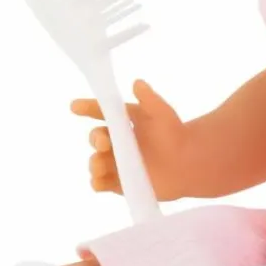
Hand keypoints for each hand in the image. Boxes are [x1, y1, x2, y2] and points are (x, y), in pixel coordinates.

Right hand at [71, 80, 190, 201]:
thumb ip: (149, 99)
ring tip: (100, 164)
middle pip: (97, 138)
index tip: (75, 106)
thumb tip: (137, 82)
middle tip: (105, 143)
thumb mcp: (163, 113)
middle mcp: (118, 142)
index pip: (103, 113)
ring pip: (96, 161)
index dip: (88, 108)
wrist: (190, 163)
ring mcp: (118, 163)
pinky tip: (98, 181)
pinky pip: (102, 183)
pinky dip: (97, 182)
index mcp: (126, 123)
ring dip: (94, 162)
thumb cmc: (176, 134)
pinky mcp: (121, 183)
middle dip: (95, 138)